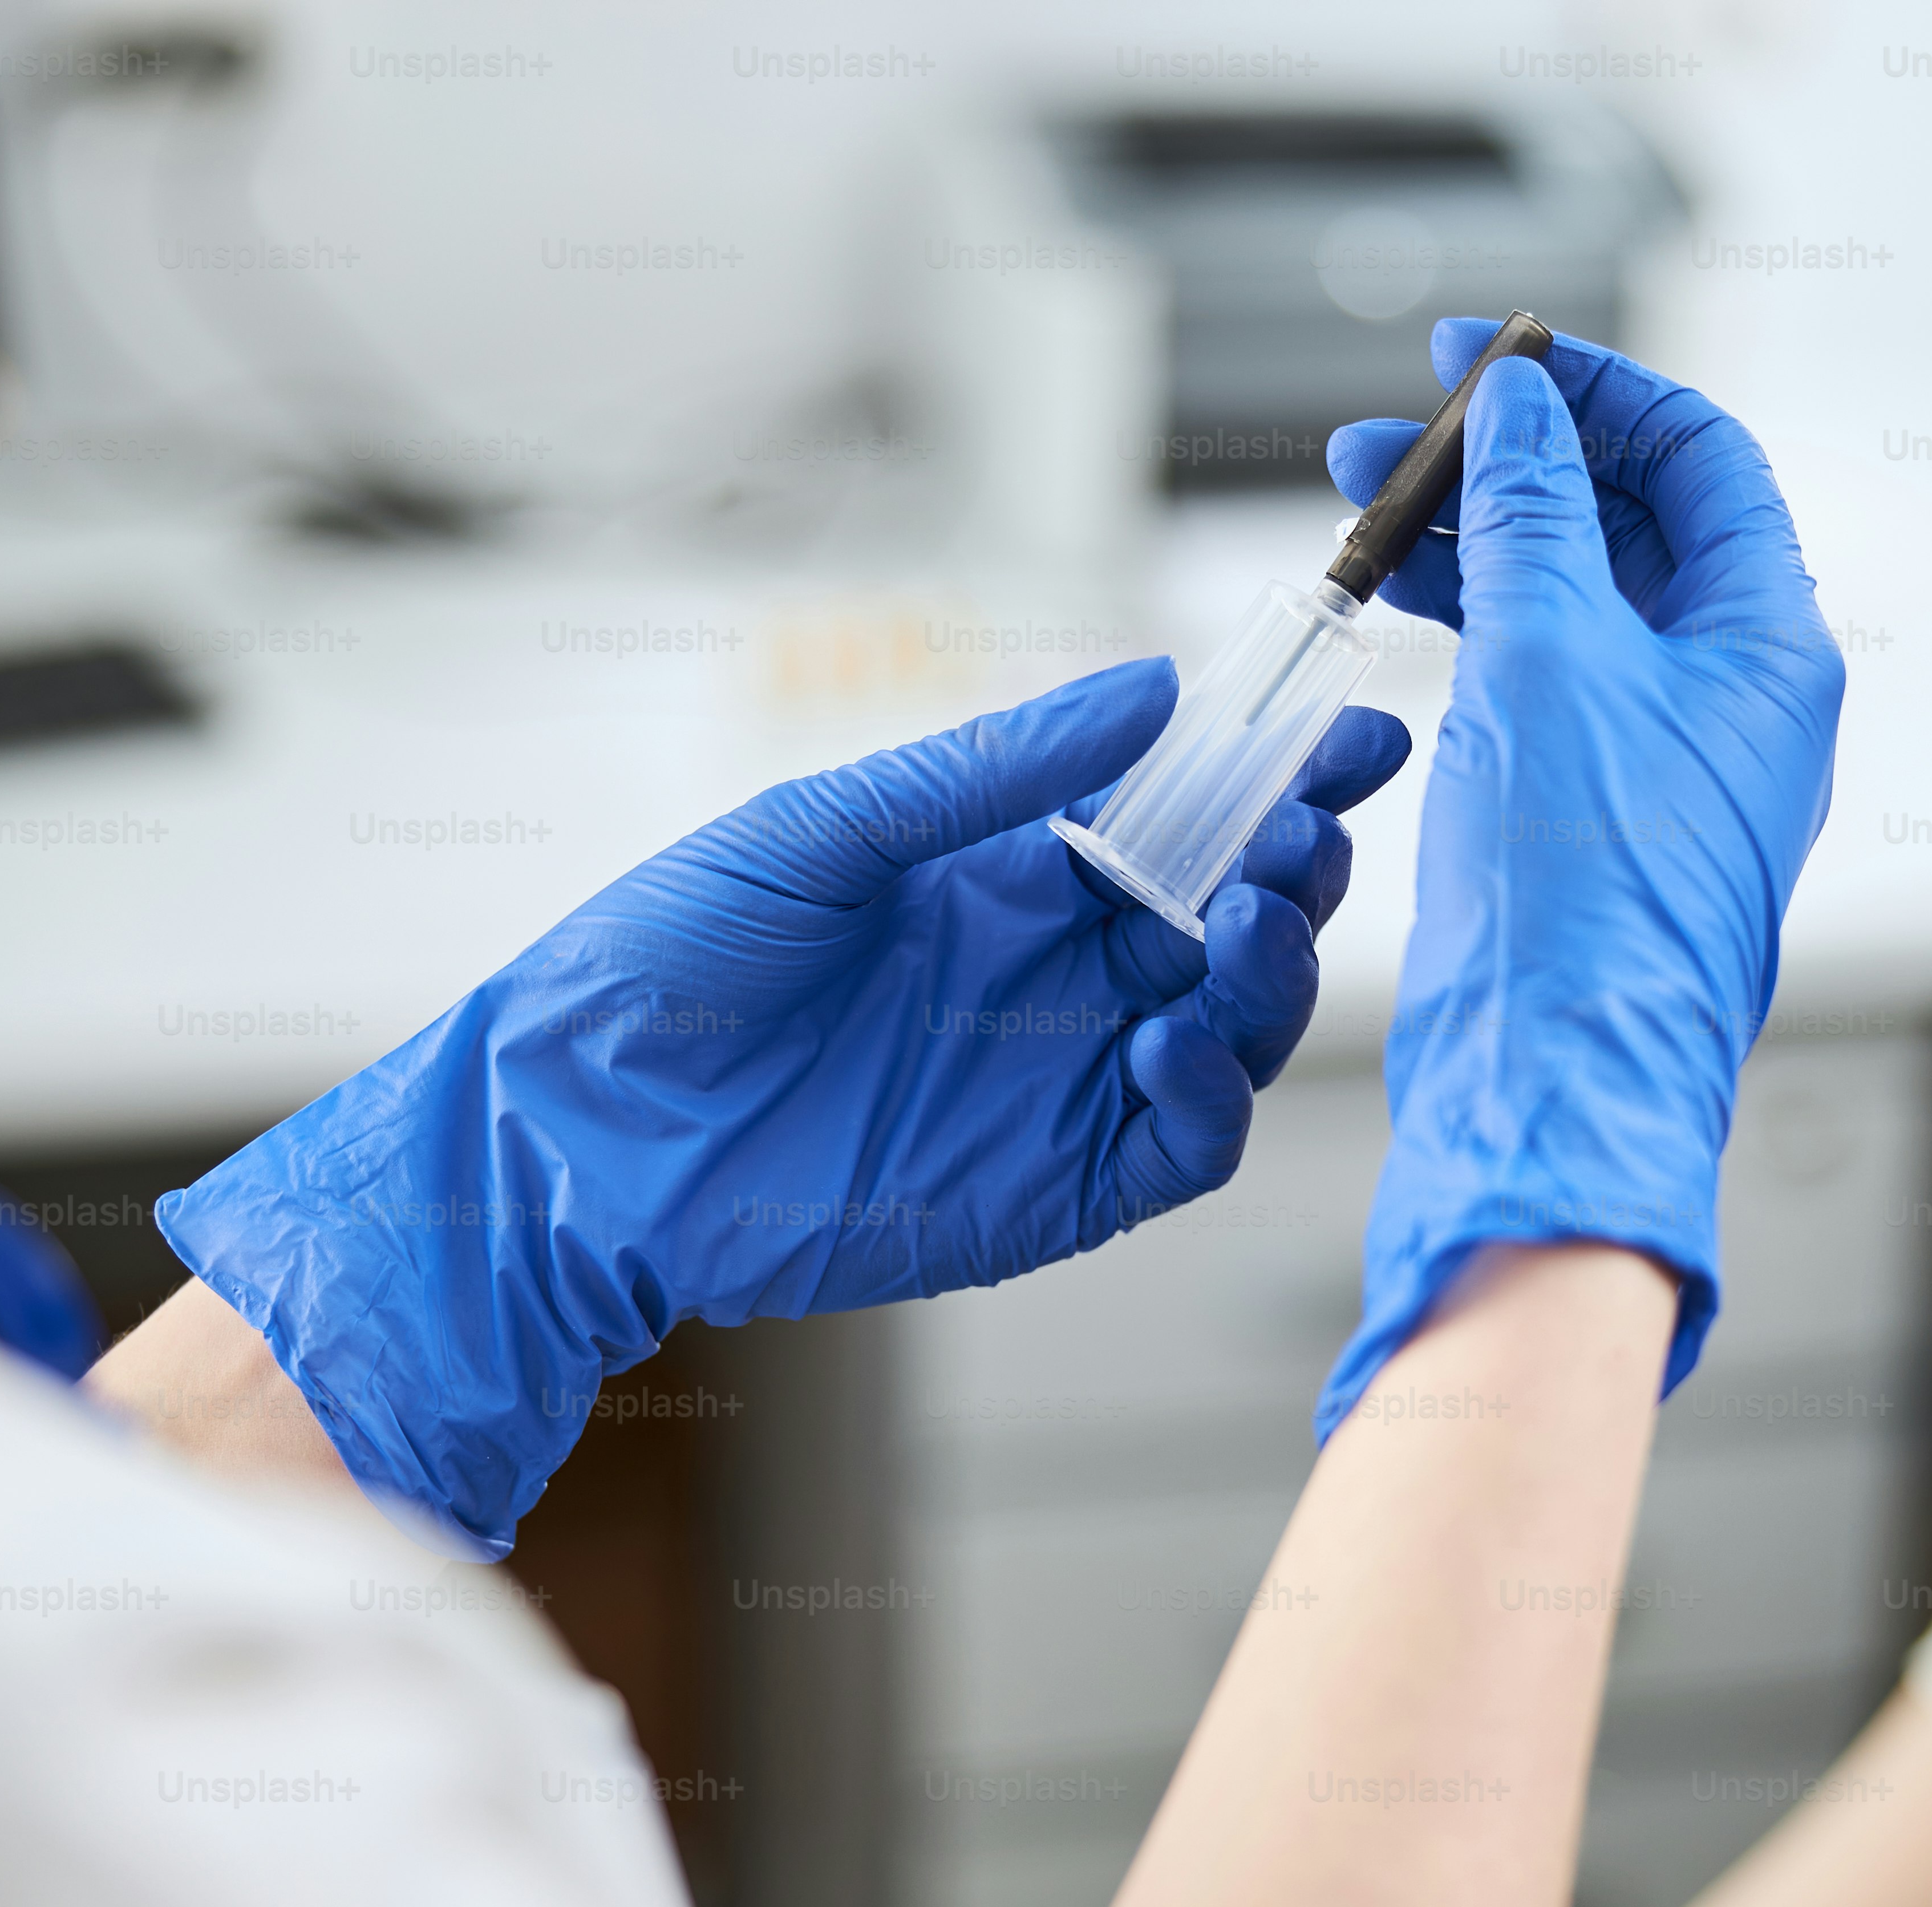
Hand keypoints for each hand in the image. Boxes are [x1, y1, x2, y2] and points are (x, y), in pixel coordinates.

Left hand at [159, 664, 1411, 1554]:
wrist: (579, 1130)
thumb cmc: (667, 960)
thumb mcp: (826, 831)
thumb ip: (994, 774)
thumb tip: (1145, 692)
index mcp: (1010, 877)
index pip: (1184, 818)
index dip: (1277, 779)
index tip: (1353, 735)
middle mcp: (1055, 977)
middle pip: (1234, 923)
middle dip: (1297, 871)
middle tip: (1306, 835)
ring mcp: (1061, 1084)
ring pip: (1232, 1032)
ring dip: (1270, 975)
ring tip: (1249, 925)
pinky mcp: (1052, 1189)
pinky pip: (1179, 1148)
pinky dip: (1208, 1100)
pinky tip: (1173, 1048)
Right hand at [1313, 320, 1844, 1434]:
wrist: (1552, 1093)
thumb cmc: (1578, 903)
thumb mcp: (1548, 659)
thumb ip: (1535, 517)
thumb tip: (1526, 411)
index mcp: (1770, 651)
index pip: (1700, 460)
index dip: (1593, 390)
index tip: (1488, 354)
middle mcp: (1734, 705)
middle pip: (1632, 529)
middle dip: (1511, 468)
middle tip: (1390, 441)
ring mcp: (1664, 769)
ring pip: (1574, 611)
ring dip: (1475, 550)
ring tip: (1364, 514)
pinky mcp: (1592, 827)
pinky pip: (1544, 693)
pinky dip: (1474, 638)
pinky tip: (1402, 616)